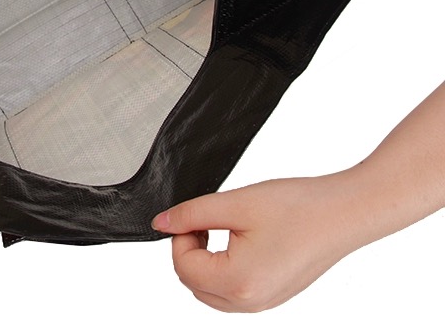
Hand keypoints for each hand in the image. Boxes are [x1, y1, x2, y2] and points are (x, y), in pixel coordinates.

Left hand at [151, 173, 362, 312]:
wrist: (345, 212)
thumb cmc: (297, 206)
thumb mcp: (235, 203)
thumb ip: (192, 214)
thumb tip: (162, 222)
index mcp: (239, 284)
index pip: (182, 268)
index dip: (180, 236)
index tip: (195, 214)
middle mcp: (251, 303)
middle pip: (194, 284)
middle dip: (190, 251)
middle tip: (207, 219)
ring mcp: (266, 304)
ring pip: (212, 291)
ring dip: (206, 261)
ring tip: (224, 227)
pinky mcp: (276, 295)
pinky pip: (235, 292)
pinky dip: (226, 268)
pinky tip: (241, 240)